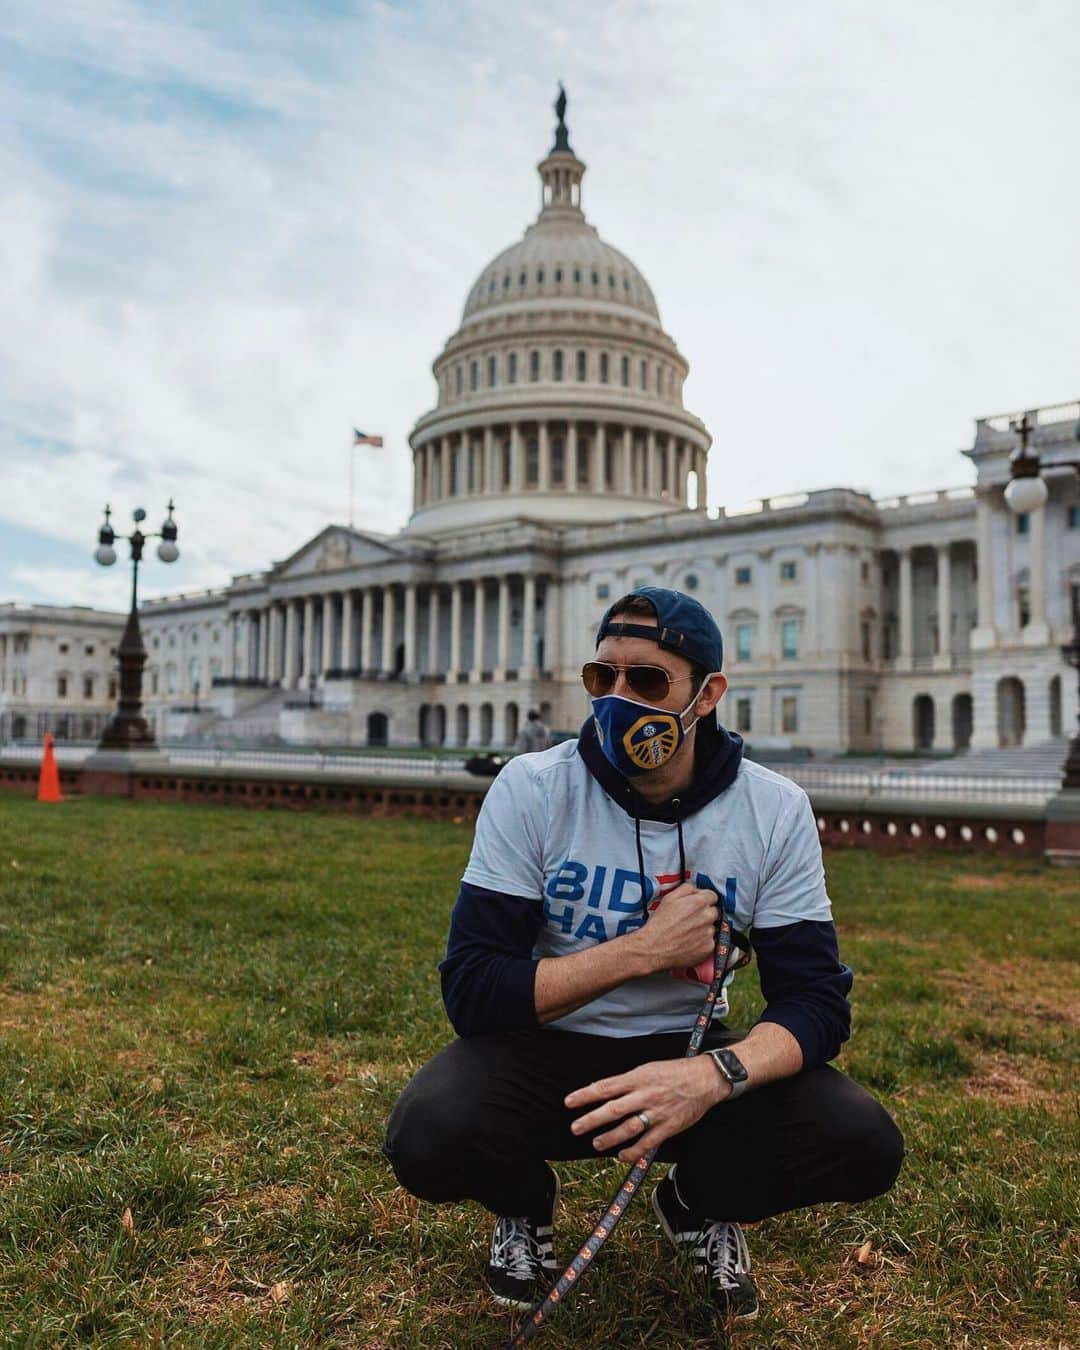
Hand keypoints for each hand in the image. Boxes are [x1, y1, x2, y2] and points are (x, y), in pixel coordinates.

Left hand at [565, 1057, 729, 1163]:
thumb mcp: (648, 1069)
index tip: (569, 1102)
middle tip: (575, 1128)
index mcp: (638, 1077)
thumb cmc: (674, 1072)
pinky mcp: (668, 1127)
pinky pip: (648, 1142)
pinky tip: (622, 1156)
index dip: (585, 1095)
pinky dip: (634, 1152)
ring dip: (610, 1138)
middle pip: (613, 1109)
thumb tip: (604, 1091)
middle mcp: (645, 1094)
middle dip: (592, 1119)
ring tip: (596, 1143)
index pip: (606, 1087)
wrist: (705, 1079)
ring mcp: (657, 1112)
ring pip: (628, 1128)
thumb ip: (627, 1081)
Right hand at [625, 882, 718, 973]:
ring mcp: (709, 933)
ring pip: (712, 927)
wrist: (654, 947)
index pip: (713, 895)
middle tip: (691, 919)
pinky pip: (711, 942)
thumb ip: (687, 889)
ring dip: (704, 928)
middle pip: (714, 911)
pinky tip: (690, 941)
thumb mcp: (669, 898)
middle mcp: (707, 917)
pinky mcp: (708, 948)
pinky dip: (703, 942)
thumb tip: (696, 889)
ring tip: (688, 931)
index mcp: (698, 902)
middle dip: (705, 913)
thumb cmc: (660, 924)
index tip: (698, 904)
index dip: (704, 899)